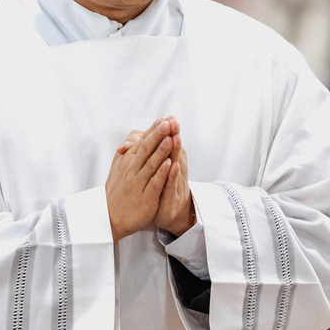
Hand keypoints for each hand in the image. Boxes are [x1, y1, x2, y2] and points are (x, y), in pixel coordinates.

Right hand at [105, 118, 174, 240]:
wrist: (111, 216)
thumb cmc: (118, 190)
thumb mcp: (120, 166)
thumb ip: (130, 150)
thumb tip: (137, 135)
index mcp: (128, 160)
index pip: (142, 141)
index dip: (154, 130)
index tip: (164, 118)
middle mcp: (132, 169)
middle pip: (146, 149)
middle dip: (157, 135)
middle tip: (167, 123)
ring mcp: (138, 183)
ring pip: (151, 164)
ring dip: (161, 150)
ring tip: (170, 138)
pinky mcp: (145, 197)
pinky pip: (154, 183)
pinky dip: (161, 173)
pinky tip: (168, 164)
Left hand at [154, 122, 194, 236]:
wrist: (170, 213)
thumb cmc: (163, 188)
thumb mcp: (160, 169)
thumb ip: (157, 152)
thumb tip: (154, 133)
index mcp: (170, 162)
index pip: (169, 143)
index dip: (169, 130)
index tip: (168, 116)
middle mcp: (175, 170)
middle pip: (174, 150)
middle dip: (174, 135)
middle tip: (174, 121)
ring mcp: (175, 183)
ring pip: (175, 164)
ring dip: (175, 151)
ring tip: (175, 137)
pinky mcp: (172, 197)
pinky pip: (171, 185)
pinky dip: (173, 175)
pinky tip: (173, 166)